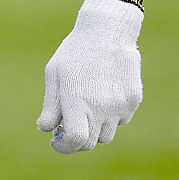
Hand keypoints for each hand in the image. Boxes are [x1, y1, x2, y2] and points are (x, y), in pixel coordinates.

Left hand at [37, 0, 143, 153]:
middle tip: (66, 130)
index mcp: (76, 101)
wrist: (108, 32)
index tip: (55, 141)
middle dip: (76, 142)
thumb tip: (45, 129)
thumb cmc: (75, 52)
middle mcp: (100, 108)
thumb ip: (51, 106)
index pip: (75, 141)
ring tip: (85, 111)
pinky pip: (120, 120)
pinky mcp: (133, 101)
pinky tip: (103, 96)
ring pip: (106, 135)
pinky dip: (109, 117)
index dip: (63, 147)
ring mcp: (119, 106)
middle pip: (90, 143)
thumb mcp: (54, 75)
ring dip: (94, 130)